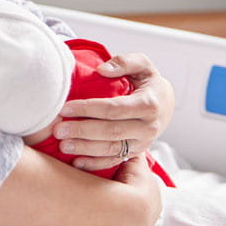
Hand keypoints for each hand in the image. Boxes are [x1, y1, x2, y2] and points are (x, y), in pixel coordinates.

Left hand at [52, 52, 173, 171]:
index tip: (65, 108)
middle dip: (82, 131)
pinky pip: (115, 161)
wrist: (166, 104)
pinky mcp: (136, 153)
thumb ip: (124, 62)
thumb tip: (102, 70)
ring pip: (112, 149)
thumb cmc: (148, 81)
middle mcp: (147, 127)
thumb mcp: (142, 65)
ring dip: (85, 149)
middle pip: (111, 131)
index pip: (114, 108)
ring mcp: (142, 143)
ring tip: (63, 146)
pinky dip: (95, 164)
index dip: (88, 108)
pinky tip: (77, 163)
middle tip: (58, 130)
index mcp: (148, 104)